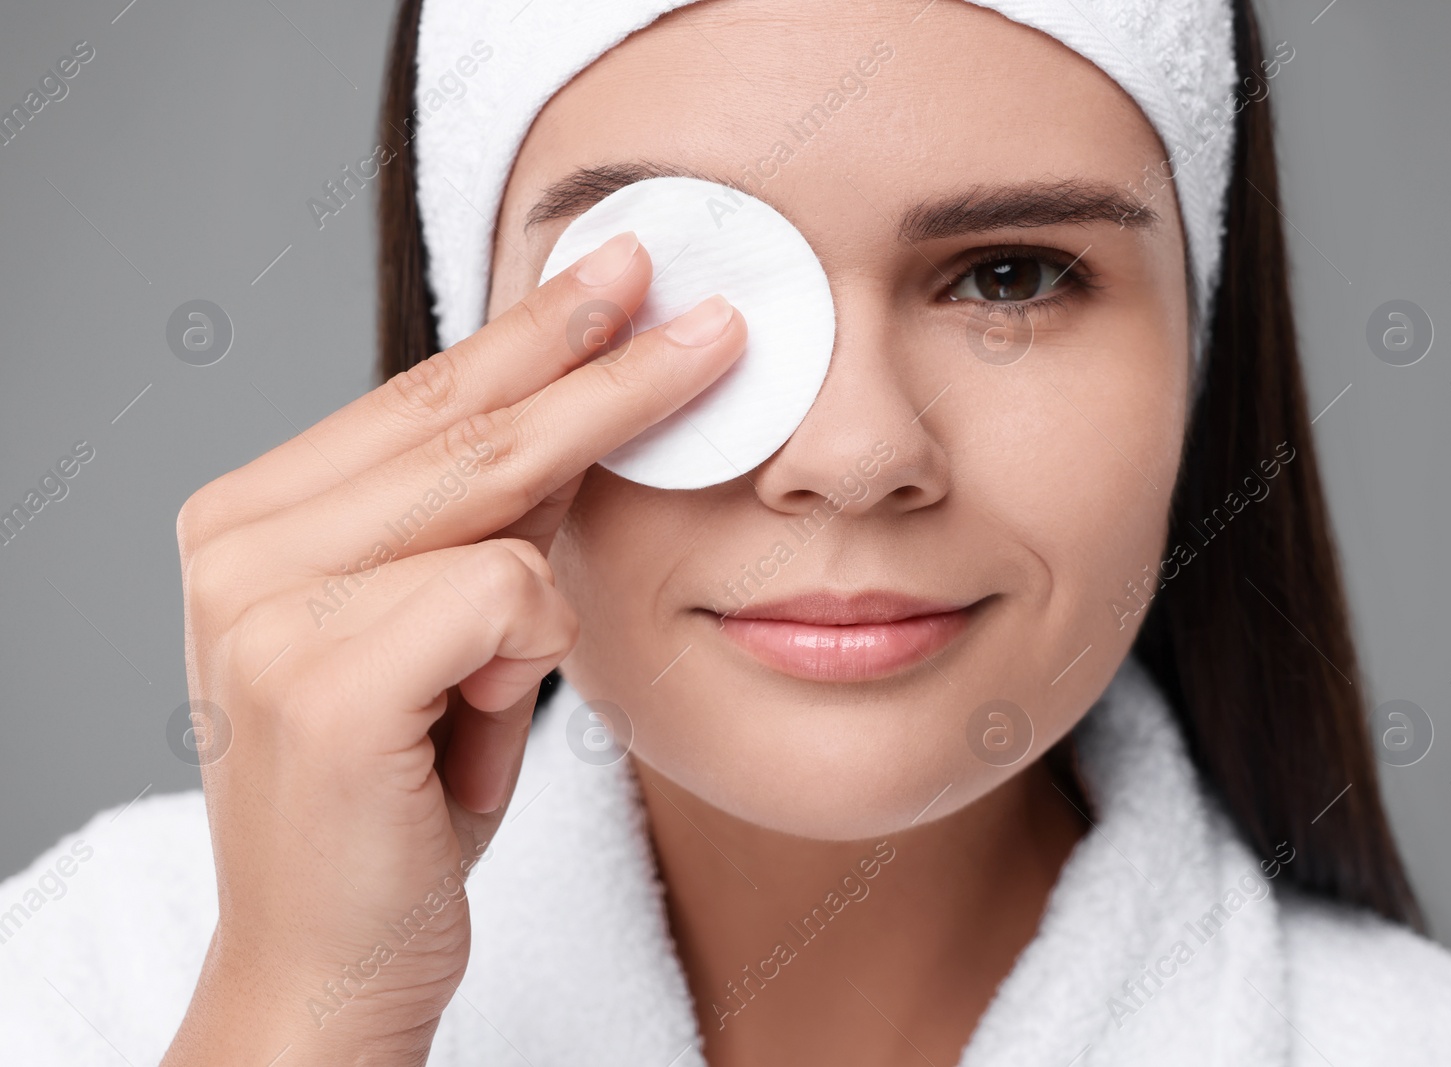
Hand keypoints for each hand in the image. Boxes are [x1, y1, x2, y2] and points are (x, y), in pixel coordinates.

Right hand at [160, 231, 744, 1065]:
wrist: (334, 967)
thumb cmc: (397, 800)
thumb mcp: (444, 638)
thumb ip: (482, 525)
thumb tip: (584, 410)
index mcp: (252, 519)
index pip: (424, 398)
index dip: (534, 335)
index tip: (619, 274)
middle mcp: (237, 543)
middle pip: (466, 420)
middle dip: (598, 356)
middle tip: (693, 303)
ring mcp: (267, 607)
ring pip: (494, 496)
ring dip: (550, 568)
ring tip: (496, 683)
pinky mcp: (320, 681)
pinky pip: (507, 594)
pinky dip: (532, 650)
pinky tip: (481, 723)